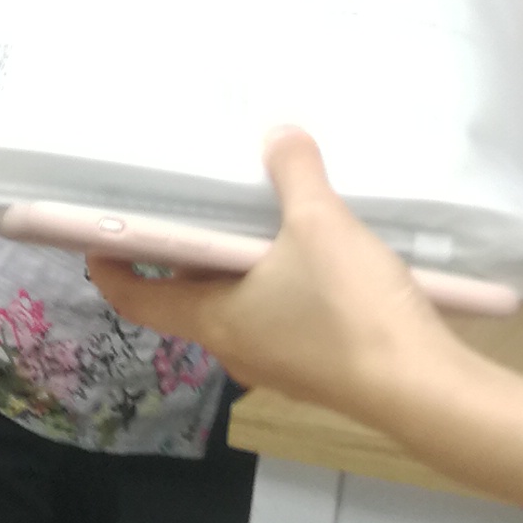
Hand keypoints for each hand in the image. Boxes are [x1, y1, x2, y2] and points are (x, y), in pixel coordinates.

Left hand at [88, 128, 457, 422]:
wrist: (422, 386)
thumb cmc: (349, 308)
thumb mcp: (319, 223)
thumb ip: (295, 173)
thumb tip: (279, 135)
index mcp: (214, 319)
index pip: (138, 300)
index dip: (113, 267)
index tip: (100, 233)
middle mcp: (237, 348)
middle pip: (191, 299)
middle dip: (187, 253)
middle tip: (194, 202)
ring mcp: (279, 364)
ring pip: (241, 308)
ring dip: (241, 268)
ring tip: (260, 219)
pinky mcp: (319, 369)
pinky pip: (282, 318)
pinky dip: (280, 285)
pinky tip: (314, 255)